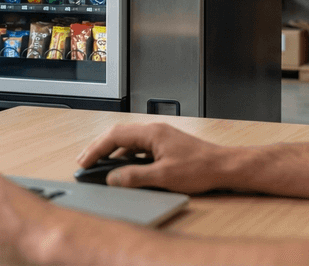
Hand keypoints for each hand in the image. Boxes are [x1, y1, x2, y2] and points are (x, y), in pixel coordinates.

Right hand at [77, 123, 235, 193]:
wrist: (224, 167)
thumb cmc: (200, 168)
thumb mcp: (163, 177)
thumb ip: (135, 176)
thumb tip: (113, 178)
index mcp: (151, 133)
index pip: (115, 136)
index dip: (96, 149)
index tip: (84, 161)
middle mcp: (154, 131)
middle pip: (118, 134)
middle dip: (99, 148)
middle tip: (84, 161)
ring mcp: (160, 137)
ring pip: (128, 140)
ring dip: (112, 152)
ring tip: (98, 164)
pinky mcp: (165, 145)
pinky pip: (138, 147)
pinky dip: (125, 155)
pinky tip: (123, 167)